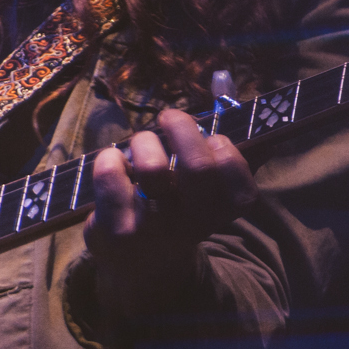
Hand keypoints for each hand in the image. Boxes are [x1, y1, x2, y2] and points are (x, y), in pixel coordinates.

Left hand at [85, 107, 256, 329]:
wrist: (142, 269)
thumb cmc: (176, 210)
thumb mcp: (204, 187)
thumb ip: (217, 137)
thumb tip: (220, 78)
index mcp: (222, 211)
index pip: (239, 177)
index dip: (225, 150)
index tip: (211, 142)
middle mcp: (192, 224)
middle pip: (197, 166)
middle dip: (181, 126)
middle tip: (168, 118)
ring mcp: (152, 230)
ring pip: (153, 167)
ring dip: (144, 142)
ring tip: (140, 147)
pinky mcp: (114, 230)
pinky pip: (111, 175)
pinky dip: (110, 158)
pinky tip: (112, 164)